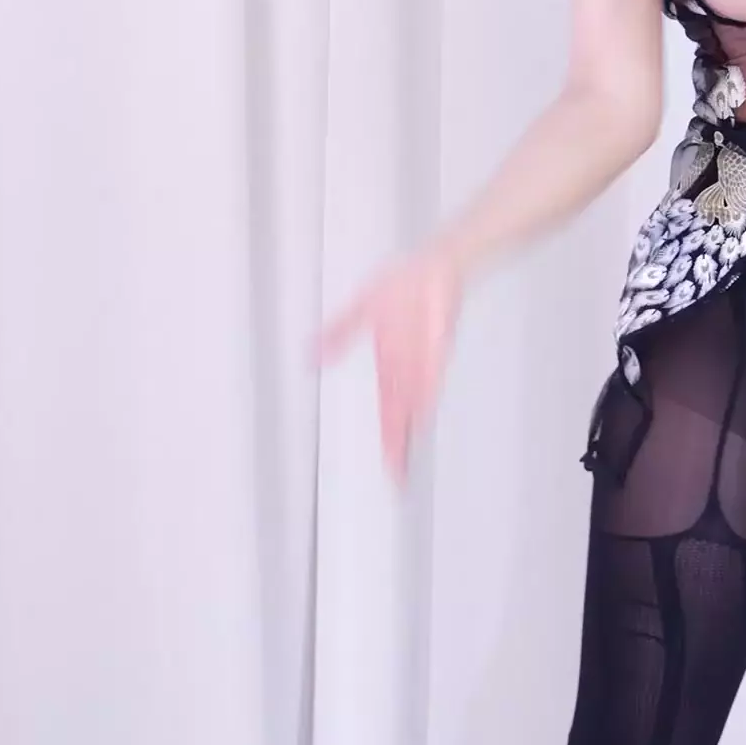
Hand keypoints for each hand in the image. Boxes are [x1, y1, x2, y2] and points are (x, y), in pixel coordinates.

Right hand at [312, 245, 463, 483]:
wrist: (432, 266)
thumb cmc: (404, 286)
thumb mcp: (363, 309)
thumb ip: (338, 333)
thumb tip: (310, 355)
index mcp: (391, 363)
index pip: (390, 409)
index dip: (390, 437)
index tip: (390, 467)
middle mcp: (407, 367)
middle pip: (400, 415)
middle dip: (396, 445)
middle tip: (395, 477)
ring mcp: (422, 357)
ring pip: (414, 403)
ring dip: (408, 429)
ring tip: (404, 457)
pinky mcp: (435, 344)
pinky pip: (427, 374)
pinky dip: (422, 395)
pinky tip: (419, 415)